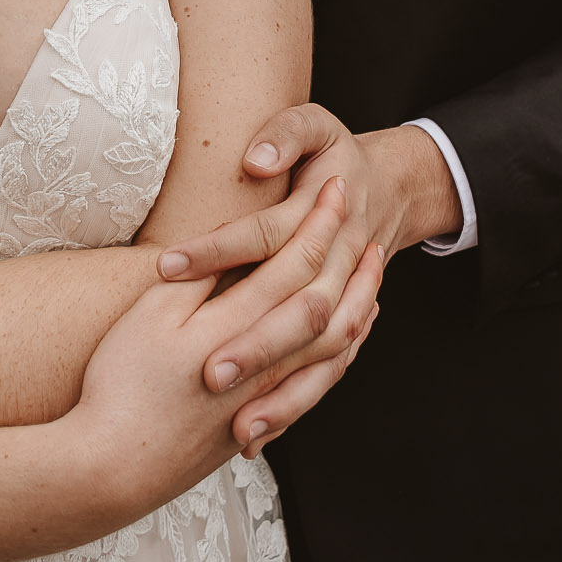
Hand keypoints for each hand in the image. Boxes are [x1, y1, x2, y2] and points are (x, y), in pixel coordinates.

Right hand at [74, 231, 381, 512]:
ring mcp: (265, 399)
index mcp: (234, 325)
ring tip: (373, 279)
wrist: (112, 468)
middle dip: (349, 261)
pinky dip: (341, 356)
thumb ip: (197, 280)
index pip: (292, 264)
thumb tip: (231, 247)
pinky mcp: (258, 425)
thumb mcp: (149, 317)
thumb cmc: (121, 384)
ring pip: (332, 348)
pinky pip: (318, 386)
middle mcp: (263, 362)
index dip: (317, 224)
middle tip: (366, 223)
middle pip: (324, 304)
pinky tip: (344, 345)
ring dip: (357, 307)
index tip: (333, 190)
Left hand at [153, 104, 460, 441]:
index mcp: (323, 212)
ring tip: (235, 423)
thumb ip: (284, 136)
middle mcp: (338, 262)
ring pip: (319, 354)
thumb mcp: (315, 127)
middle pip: (296, 308)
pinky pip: (326, 373)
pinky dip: (294, 403)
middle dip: (254, 344)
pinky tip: (255, 435)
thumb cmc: (336, 156)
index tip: (167, 266)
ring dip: (280, 391)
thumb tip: (255, 160)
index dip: (218, 250)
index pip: (265, 236)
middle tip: (204, 371)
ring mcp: (345, 300)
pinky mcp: (343, 327)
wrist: (394, 186)